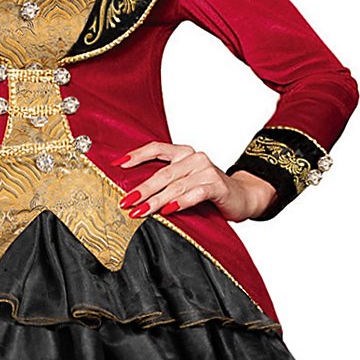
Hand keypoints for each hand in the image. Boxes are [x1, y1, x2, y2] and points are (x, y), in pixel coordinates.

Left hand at [113, 141, 277, 222]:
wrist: (243, 197)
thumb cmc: (208, 191)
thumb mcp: (184, 183)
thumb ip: (165, 183)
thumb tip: (133, 194)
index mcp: (183, 153)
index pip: (155, 149)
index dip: (136, 156)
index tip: (117, 165)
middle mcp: (194, 157)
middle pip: (162, 173)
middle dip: (141, 189)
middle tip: (125, 201)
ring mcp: (206, 170)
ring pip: (175, 186)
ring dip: (156, 200)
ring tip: (140, 211)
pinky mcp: (217, 186)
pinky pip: (195, 193)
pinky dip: (181, 202)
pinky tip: (168, 210)